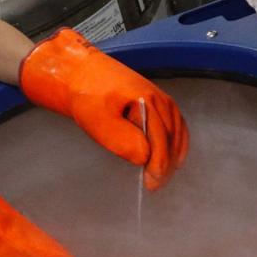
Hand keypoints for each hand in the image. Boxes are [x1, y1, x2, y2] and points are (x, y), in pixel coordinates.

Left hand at [19, 28, 188, 189]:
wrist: (80, 72)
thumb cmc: (87, 94)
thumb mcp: (98, 120)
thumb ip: (122, 139)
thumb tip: (145, 158)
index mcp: (148, 101)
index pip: (160, 141)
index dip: (158, 165)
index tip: (151, 183)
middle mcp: (160, 99)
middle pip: (171, 139)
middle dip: (165, 164)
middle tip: (154, 184)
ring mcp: (161, 99)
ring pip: (176, 134)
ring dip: (171, 156)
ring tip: (160, 175)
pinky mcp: (158, 101)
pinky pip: (174, 126)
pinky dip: (174, 143)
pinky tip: (169, 157)